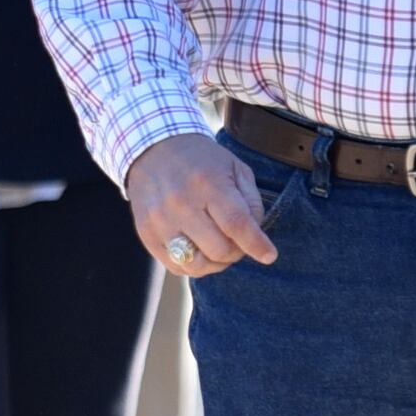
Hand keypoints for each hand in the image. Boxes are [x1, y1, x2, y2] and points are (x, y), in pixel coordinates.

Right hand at [123, 130, 276, 276]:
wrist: (153, 149)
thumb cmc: (201, 161)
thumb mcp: (235, 168)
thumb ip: (251, 202)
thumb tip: (255, 236)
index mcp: (207, 182)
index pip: (236, 224)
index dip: (256, 244)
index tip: (268, 255)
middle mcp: (180, 203)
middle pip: (219, 249)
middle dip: (236, 251)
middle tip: (237, 240)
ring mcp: (160, 221)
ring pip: (197, 265)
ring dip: (215, 262)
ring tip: (217, 247)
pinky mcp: (146, 233)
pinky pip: (176, 266)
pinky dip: (193, 264)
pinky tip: (198, 248)